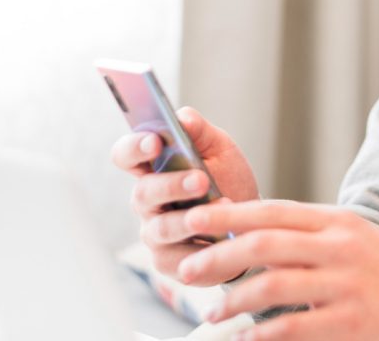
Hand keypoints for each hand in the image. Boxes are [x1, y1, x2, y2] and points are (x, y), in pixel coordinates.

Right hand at [110, 106, 259, 280]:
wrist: (251, 222)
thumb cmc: (228, 180)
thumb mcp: (220, 150)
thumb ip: (200, 132)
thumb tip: (183, 116)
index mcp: (152, 168)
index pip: (126, 155)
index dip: (134, 148)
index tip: (155, 141)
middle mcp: (147, 202)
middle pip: (144, 193)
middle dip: (171, 185)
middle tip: (201, 179)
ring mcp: (155, 233)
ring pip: (161, 228)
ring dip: (188, 219)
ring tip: (218, 208)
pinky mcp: (168, 262)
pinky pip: (179, 259)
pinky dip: (201, 249)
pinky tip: (221, 240)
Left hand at [177, 201, 378, 340]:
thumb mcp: (353, 238)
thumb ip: (308, 234)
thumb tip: (248, 233)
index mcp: (337, 221)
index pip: (273, 209)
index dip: (228, 213)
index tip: (193, 217)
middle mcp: (341, 247)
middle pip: (265, 243)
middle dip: (217, 255)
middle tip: (187, 269)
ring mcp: (347, 286)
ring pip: (273, 284)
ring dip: (233, 299)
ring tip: (213, 311)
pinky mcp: (352, 323)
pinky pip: (294, 328)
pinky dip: (263, 333)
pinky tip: (248, 337)